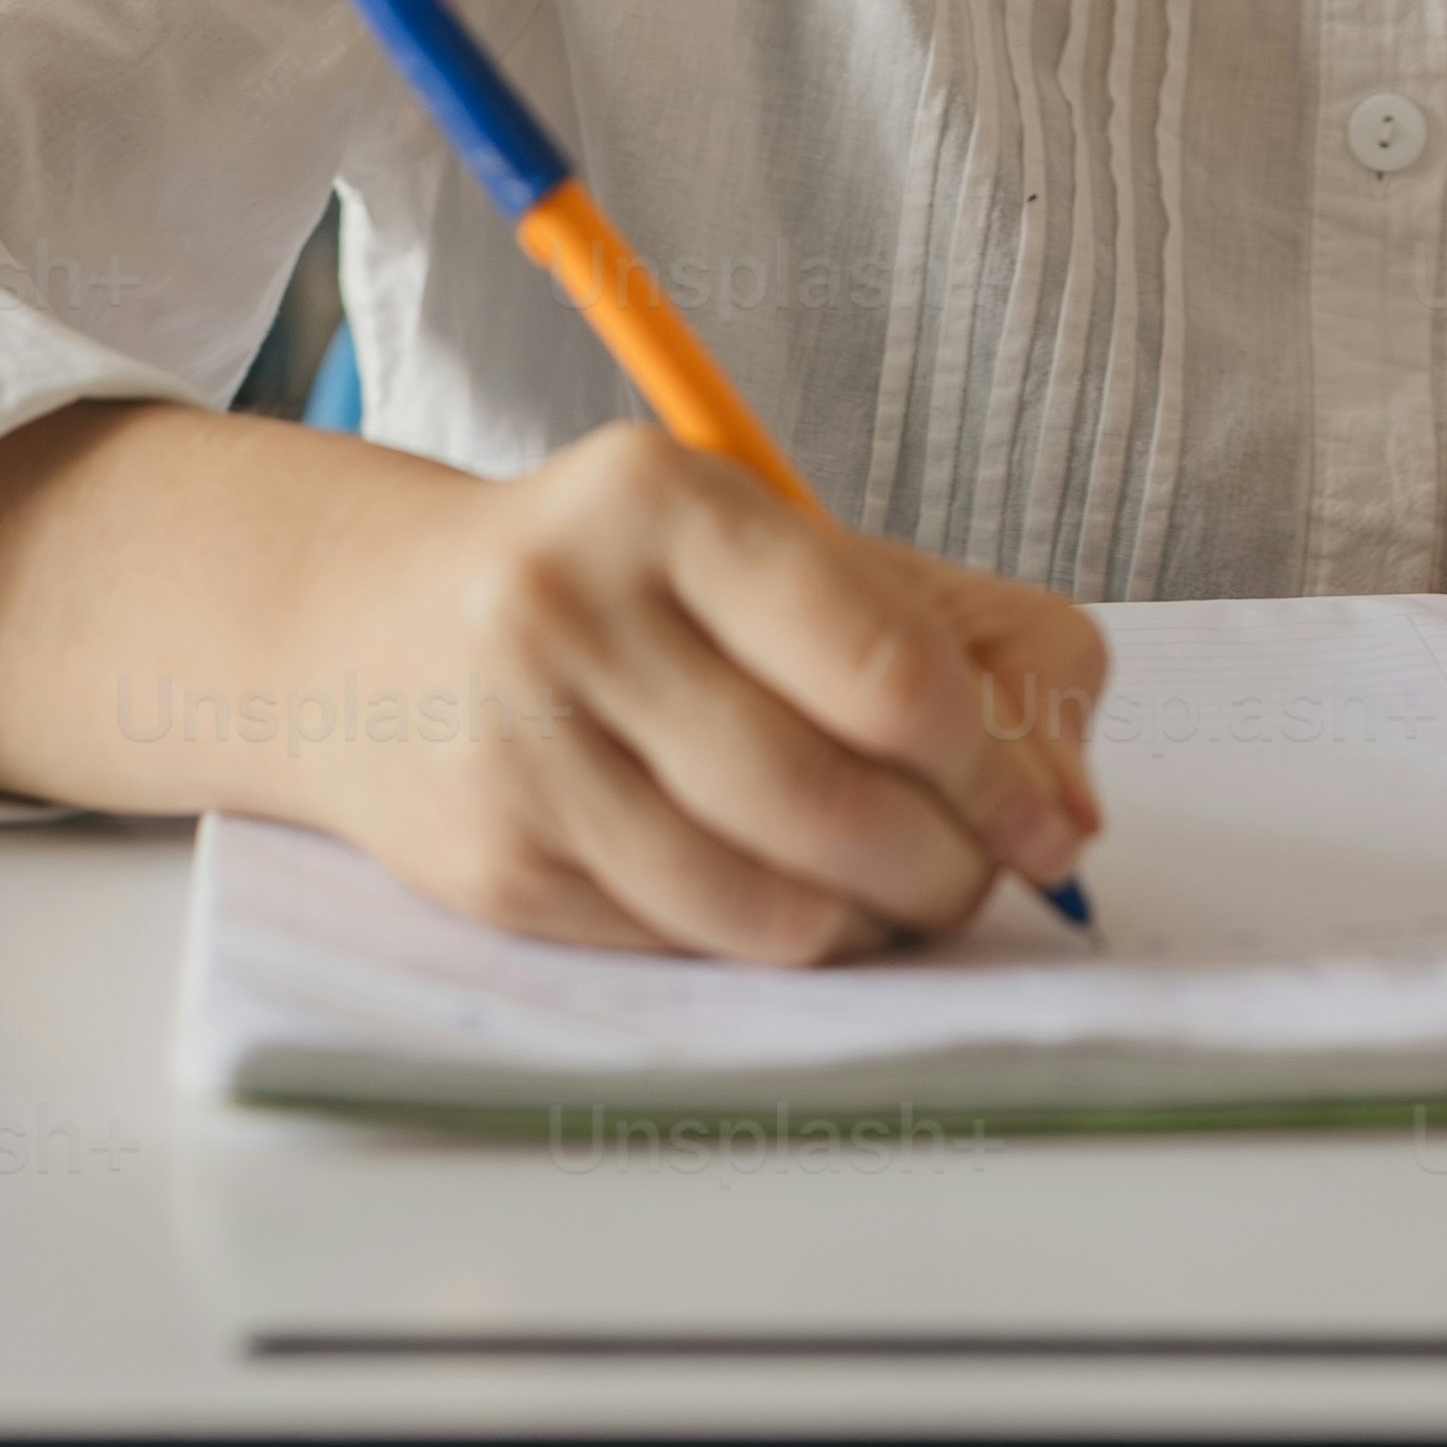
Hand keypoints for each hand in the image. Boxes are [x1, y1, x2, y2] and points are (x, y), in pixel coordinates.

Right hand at [293, 426, 1105, 961]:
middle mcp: (573, 611)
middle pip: (831, 799)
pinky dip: (780, 948)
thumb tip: (1070, 809)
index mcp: (667, 498)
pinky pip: (690, 944)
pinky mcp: (494, 865)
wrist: (375, 633)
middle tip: (982, 878)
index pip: (884, 666)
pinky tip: (801, 909)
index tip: (1045, 822)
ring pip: (765, 900)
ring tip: (901, 900)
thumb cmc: (635, 589)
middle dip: (947, 868)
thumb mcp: (793, 553)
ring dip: (872, 927)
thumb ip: (973, 644)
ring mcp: (520, 746)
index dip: (994, 768)